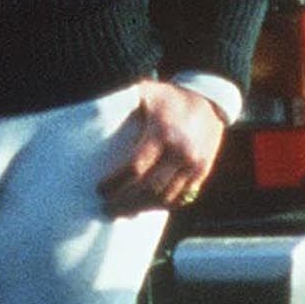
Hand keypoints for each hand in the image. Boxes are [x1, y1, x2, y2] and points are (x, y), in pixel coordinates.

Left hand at [97, 80, 226, 217]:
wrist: (210, 100)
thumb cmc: (170, 97)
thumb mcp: (148, 92)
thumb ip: (125, 99)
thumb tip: (94, 106)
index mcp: (162, 134)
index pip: (135, 168)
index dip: (116, 183)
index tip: (100, 189)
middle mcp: (180, 152)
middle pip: (149, 188)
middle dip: (125, 202)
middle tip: (107, 207)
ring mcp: (193, 164)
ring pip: (166, 197)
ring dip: (143, 208)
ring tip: (124, 211)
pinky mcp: (202, 171)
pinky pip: (183, 196)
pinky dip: (164, 205)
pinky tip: (148, 207)